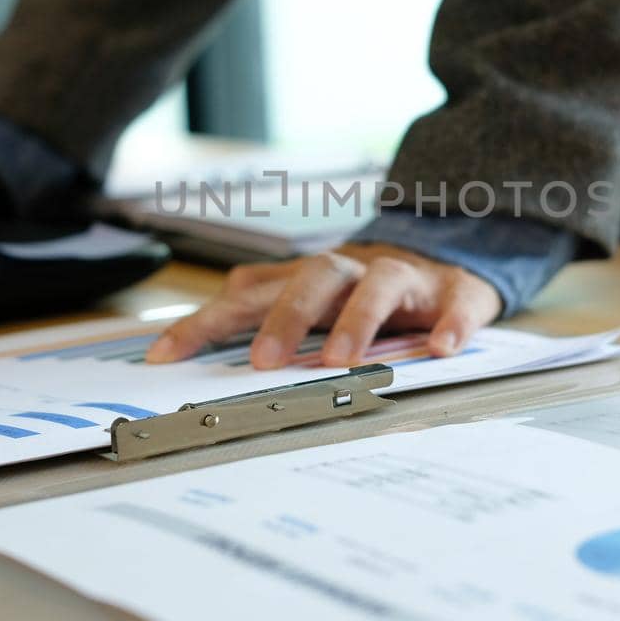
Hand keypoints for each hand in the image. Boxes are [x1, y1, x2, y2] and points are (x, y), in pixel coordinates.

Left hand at [146, 244, 500, 369]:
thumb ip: (260, 306)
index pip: (248, 294)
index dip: (206, 321)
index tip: (165, 354)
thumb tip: (190, 334)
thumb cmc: (366, 289)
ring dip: (358, 321)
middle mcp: (351, 270)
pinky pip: (455, 306)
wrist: (451, 259)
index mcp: (309, 277)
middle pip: (314, 279)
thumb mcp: (310, 294)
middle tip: (264, 362)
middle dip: (286, 318)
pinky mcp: (454, 292)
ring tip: (341, 361)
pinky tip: (441, 348)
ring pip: (378, 285)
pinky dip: (450, 325)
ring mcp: (405, 278)